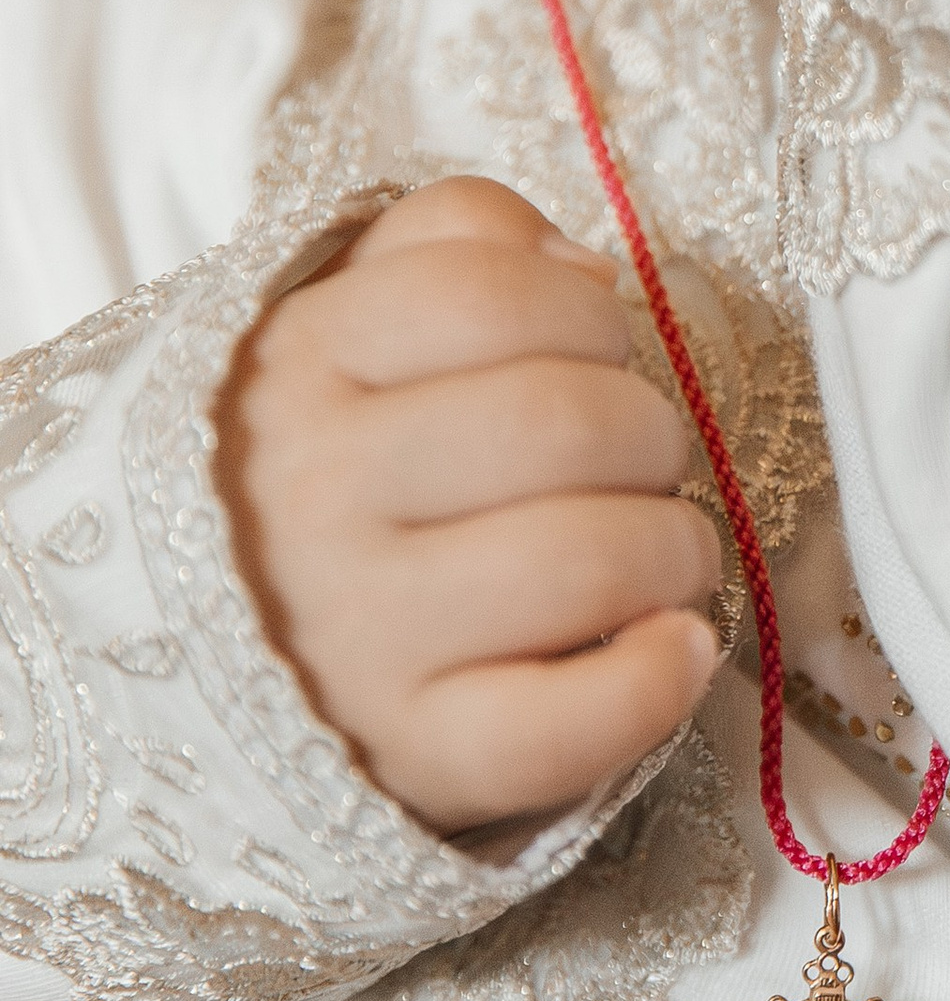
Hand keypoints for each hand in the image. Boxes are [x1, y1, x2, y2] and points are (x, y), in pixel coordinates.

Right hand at [216, 177, 722, 835]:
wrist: (223, 660)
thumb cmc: (334, 467)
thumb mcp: (352, 320)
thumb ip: (459, 242)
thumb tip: (588, 270)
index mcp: (298, 368)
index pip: (494, 291)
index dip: (587, 315)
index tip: (594, 356)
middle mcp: (309, 500)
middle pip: (564, 420)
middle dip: (650, 432)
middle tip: (638, 464)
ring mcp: (355, 639)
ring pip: (588, 560)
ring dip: (675, 548)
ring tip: (659, 555)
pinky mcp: (411, 757)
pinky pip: (564, 728)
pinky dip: (656, 682)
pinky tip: (673, 647)